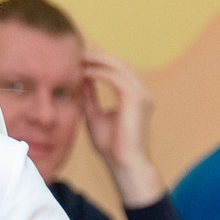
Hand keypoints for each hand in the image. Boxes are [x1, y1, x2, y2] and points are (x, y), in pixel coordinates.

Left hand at [78, 48, 151, 168]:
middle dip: (98, 57)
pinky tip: (84, 73)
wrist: (124, 165)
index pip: (118, 70)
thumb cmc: (111, 147)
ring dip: (97, 61)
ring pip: (119, 66)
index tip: (78, 61)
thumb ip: (90, 97)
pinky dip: (99, 73)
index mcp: (135, 96)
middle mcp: (142, 92)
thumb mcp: (95, 115)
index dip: (99, 63)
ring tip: (78, 60)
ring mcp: (142, 94)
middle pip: (120, 63)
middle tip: (77, 54)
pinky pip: (116, 77)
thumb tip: (80, 80)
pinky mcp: (137, 98)